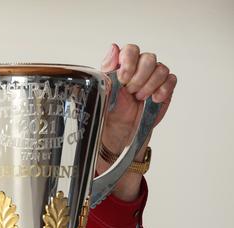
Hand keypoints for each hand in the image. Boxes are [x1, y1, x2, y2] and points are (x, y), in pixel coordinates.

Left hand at [97, 43, 177, 200]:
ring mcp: (152, 78)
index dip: (129, 61)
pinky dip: (163, 89)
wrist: (118, 132)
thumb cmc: (108, 111)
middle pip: (148, 58)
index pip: (130, 50)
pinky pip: (171, 79)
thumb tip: (113, 48)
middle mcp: (137, 68)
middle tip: (131, 91)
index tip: (123, 78)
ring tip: (139, 98)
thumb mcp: (102, 92)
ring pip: (160, 68)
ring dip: (150, 85)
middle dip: (140, 76)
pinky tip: (153, 99)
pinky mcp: (164, 88)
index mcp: (120, 65)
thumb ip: (107, 69)